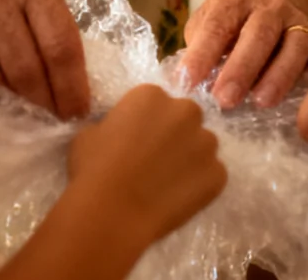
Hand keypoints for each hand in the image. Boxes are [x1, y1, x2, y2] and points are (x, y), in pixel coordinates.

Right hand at [66, 85, 227, 245]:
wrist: (112, 211)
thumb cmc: (93, 168)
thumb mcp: (89, 134)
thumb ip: (112, 125)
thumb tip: (119, 133)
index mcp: (152, 95)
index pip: (156, 102)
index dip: (147, 123)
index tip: (137, 141)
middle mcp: (185, 111)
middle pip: (186, 118)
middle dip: (175, 134)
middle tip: (156, 160)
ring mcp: (206, 143)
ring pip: (203, 146)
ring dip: (190, 158)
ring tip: (168, 182)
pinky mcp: (218, 174)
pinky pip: (212, 175)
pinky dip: (200, 185)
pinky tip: (178, 198)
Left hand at [177, 0, 307, 109]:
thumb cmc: (233, 18)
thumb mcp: (209, 18)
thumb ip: (199, 44)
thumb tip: (184, 82)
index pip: (217, 26)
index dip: (201, 54)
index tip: (186, 81)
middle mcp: (270, 6)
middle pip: (259, 34)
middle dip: (241, 68)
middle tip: (224, 99)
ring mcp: (299, 21)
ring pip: (295, 46)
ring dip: (279, 75)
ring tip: (261, 102)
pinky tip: (304, 98)